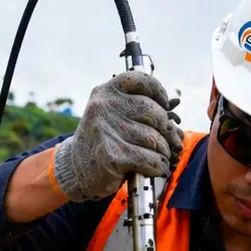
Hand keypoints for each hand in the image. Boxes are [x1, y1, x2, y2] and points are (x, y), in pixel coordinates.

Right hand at [52, 70, 182, 201]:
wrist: (76, 169)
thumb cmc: (104, 141)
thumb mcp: (113, 115)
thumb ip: (137, 108)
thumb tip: (174, 116)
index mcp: (107, 91)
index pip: (142, 80)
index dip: (159, 92)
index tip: (165, 106)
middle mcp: (105, 106)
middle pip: (154, 113)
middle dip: (167, 130)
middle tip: (170, 142)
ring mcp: (106, 130)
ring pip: (154, 139)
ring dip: (164, 152)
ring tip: (160, 157)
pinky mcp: (112, 154)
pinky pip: (150, 159)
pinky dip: (158, 166)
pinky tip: (155, 168)